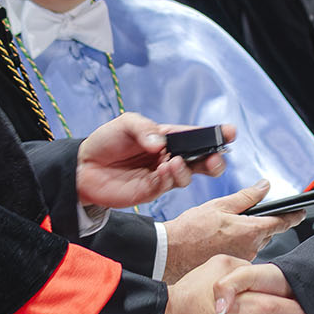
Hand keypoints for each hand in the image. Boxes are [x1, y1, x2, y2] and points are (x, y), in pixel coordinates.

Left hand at [77, 114, 234, 207]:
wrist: (83, 168)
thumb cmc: (106, 141)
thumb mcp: (126, 124)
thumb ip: (145, 129)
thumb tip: (161, 143)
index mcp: (167, 137)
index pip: (195, 135)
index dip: (214, 134)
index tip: (230, 133)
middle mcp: (169, 156)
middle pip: (200, 159)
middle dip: (213, 160)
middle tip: (214, 160)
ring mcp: (162, 174)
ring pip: (188, 175)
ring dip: (186, 170)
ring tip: (171, 162)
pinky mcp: (152, 190)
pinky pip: (168, 185)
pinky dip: (169, 178)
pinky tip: (160, 172)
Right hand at [163, 180, 303, 282]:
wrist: (171, 253)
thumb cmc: (191, 230)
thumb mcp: (220, 205)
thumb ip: (247, 197)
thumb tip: (264, 187)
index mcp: (251, 231)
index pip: (281, 222)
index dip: (293, 216)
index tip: (300, 213)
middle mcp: (251, 249)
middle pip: (267, 233)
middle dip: (262, 224)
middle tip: (246, 217)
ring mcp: (243, 260)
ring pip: (255, 244)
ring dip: (248, 236)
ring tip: (226, 230)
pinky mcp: (234, 268)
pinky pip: (244, 254)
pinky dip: (238, 247)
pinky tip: (221, 242)